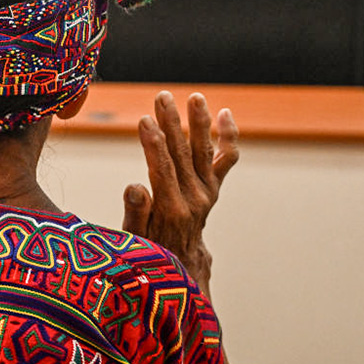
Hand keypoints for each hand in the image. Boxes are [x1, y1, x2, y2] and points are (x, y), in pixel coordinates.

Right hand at [121, 91, 238, 300]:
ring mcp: (208, 193)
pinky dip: (228, 137)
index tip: (144, 120)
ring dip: (199, 122)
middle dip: (172, 123)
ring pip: (205, 152)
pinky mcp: (214, 188)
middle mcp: (195, 200)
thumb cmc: (149, 251)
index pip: (162, 170)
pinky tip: (224, 114)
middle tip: (161, 97)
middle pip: (183, 154)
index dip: (153, 144)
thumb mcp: (134, 239)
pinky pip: (226, 160)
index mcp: (172, 211)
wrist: (180, 267)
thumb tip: (135, 187)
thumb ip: (135, 213)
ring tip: (195, 97)